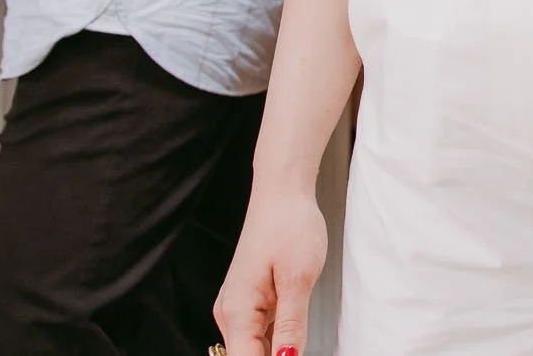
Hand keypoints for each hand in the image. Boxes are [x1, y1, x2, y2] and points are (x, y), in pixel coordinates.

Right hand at [213, 187, 327, 355]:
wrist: (283, 193)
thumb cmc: (289, 224)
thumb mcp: (299, 278)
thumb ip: (292, 325)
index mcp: (238, 310)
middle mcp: (231, 313)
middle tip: (301, 347)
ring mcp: (239, 307)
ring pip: (254, 348)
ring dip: (275, 352)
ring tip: (299, 337)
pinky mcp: (251, 301)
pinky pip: (260, 334)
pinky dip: (277, 341)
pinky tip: (294, 336)